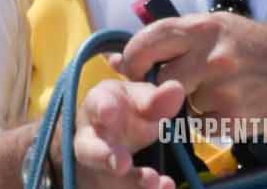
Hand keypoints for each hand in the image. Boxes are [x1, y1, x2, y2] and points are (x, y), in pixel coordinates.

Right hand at [72, 71, 186, 188]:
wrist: (116, 134)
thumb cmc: (127, 110)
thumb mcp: (140, 100)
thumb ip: (156, 99)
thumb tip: (176, 88)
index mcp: (99, 105)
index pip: (96, 104)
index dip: (102, 108)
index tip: (109, 112)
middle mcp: (93, 137)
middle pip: (89, 148)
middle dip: (103, 155)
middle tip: (121, 163)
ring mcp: (100, 163)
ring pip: (107, 174)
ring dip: (129, 178)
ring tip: (151, 180)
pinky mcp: (111, 181)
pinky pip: (125, 187)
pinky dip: (142, 188)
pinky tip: (165, 185)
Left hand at [116, 12, 266, 126]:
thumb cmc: (254, 47)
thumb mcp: (217, 27)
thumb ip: (172, 40)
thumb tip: (118, 60)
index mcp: (203, 27)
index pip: (149, 40)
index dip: (132, 57)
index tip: (129, 68)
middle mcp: (211, 56)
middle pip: (162, 77)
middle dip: (161, 84)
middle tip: (172, 85)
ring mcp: (223, 89)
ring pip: (183, 103)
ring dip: (191, 102)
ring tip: (217, 90)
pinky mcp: (234, 118)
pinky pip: (203, 124)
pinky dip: (210, 120)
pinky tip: (230, 105)